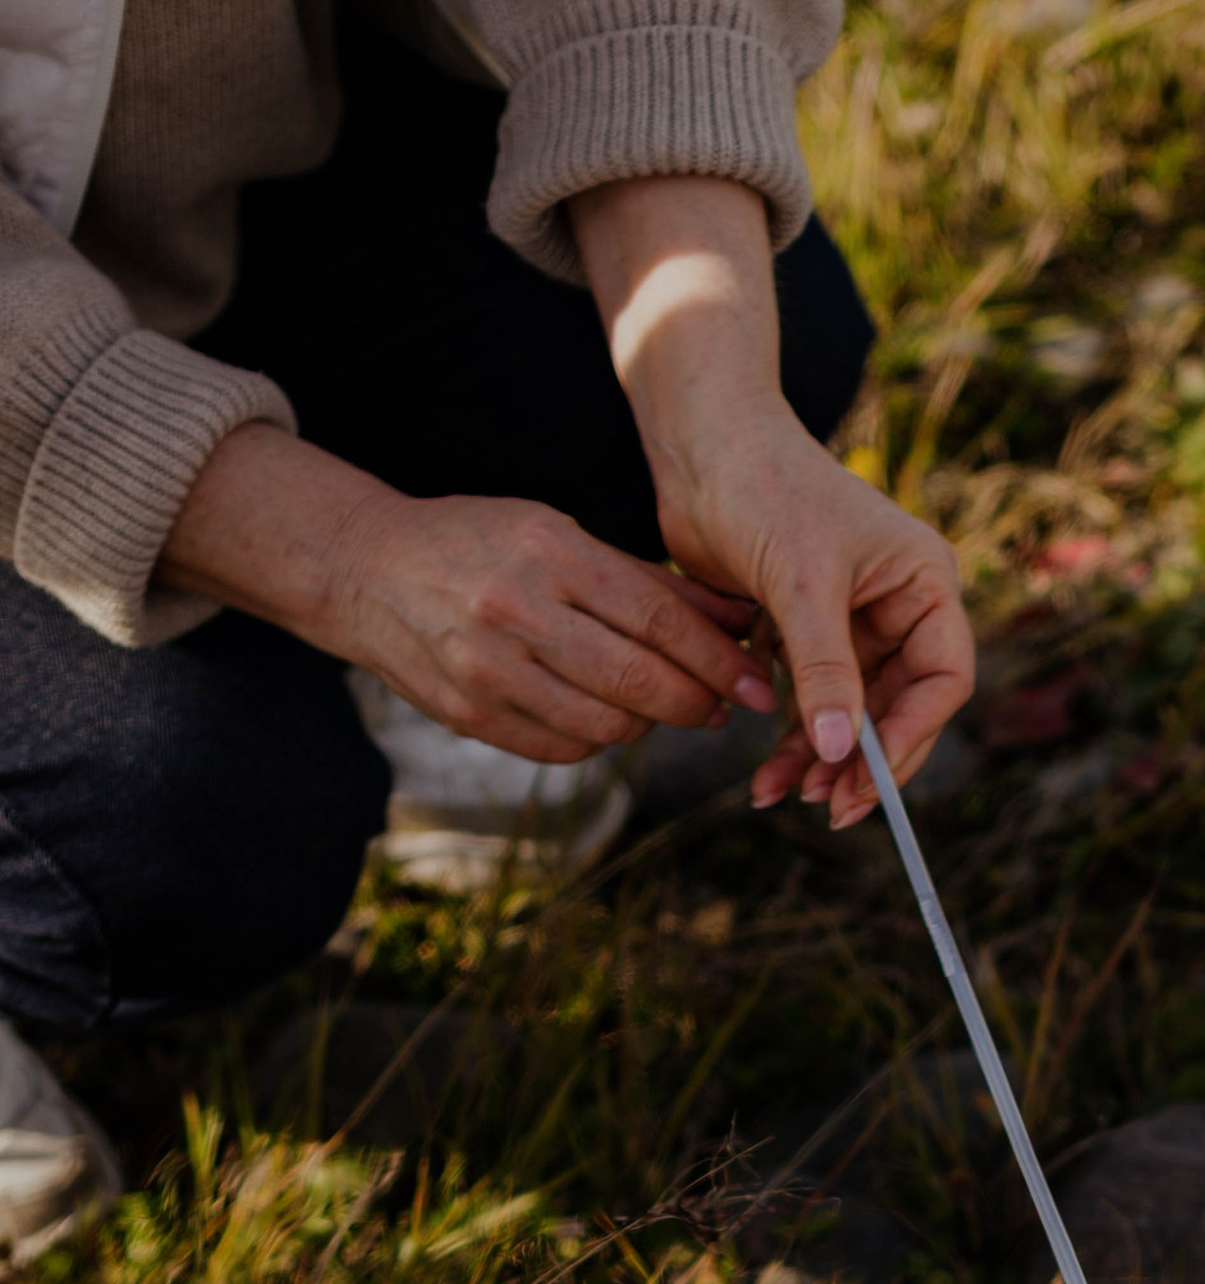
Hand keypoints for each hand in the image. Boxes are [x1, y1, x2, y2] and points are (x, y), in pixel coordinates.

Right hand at [164, 430, 768, 767]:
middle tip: (725, 707)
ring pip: (606, 725)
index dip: (719, 661)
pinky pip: (563, 748)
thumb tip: (741, 620)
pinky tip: (609, 717)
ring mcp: (488, 670)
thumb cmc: (483, 543)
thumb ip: (651, 582)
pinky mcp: (469, 715)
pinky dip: (600, 739)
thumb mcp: (562, 535)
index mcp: (550, 555)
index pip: (658, 621)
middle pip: (639, 682)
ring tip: (664, 706)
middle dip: (697, 704)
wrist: (367, 569)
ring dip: (650, 725)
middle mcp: (517, 613)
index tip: (759, 684)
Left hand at [670, 433, 972, 832]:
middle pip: (899, 707)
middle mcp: (898, 605)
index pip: (943, 679)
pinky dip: (788, 734)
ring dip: (818, 757)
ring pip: (850, 712)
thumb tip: (838, 754)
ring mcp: (852, 619)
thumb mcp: (801, 583)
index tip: (867, 779)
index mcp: (924, 583)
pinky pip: (810, 698)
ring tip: (781, 795)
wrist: (700, 443)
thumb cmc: (765, 486)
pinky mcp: (805, 628)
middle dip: (862, 760)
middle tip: (827, 807)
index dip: (910, 735)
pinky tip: (764, 768)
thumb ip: (825, 671)